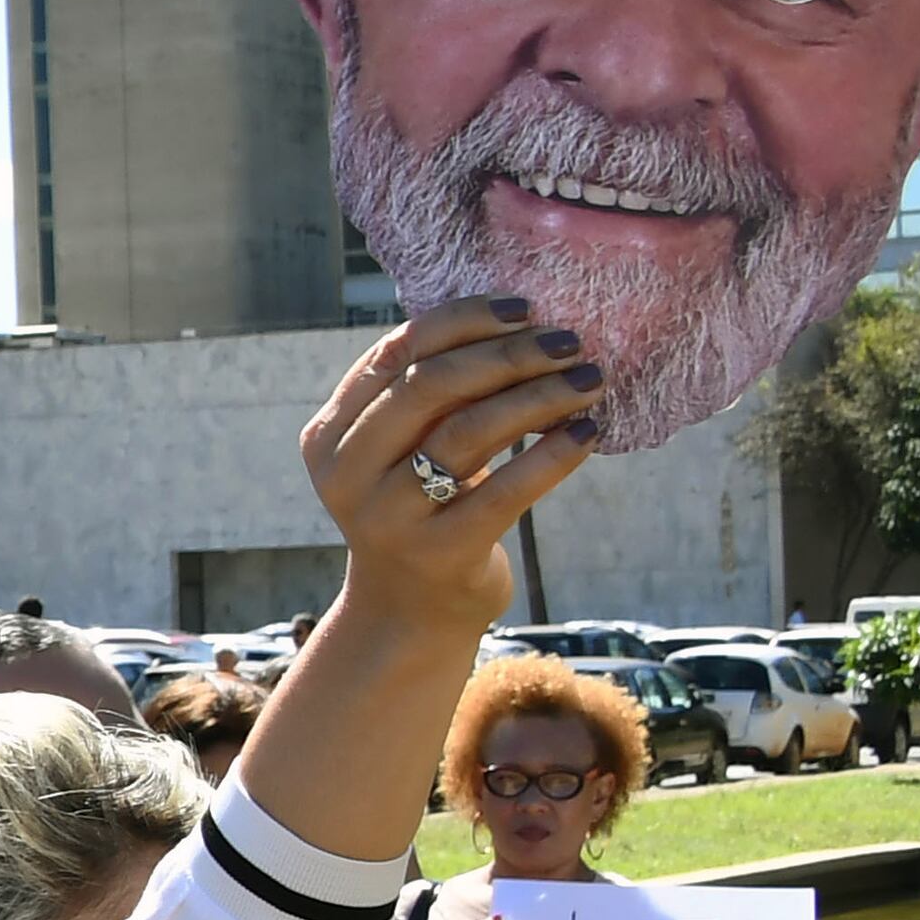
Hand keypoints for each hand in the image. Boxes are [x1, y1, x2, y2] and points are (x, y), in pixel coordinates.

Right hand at [296, 300, 604, 632]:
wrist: (409, 610)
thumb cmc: (419, 507)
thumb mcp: (399, 450)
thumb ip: (424, 394)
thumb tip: (517, 320)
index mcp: (329, 434)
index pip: (396, 352)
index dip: (463, 320)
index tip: (524, 309)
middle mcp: (348, 473)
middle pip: (429, 386)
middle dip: (508, 355)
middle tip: (570, 342)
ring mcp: (389, 517)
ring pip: (469, 432)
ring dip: (539, 397)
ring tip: (590, 382)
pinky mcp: (439, 553)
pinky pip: (506, 490)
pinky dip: (554, 455)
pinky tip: (589, 433)